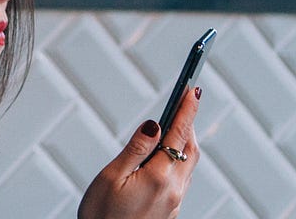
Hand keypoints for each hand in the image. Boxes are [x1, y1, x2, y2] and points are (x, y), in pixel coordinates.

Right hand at [77, 86, 200, 218]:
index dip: (187, 108)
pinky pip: (181, 179)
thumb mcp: (111, 177)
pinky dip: (179, 160)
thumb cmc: (102, 218)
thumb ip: (135, 149)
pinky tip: (166, 157)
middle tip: (186, 101)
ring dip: (185, 141)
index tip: (193, 89)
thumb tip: (154, 124)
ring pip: (188, 164)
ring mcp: (174, 202)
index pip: (179, 133)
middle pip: (190, 147)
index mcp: (159, 177)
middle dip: (189, 123)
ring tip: (176, 124)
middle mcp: (173, 190)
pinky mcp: (170, 211)